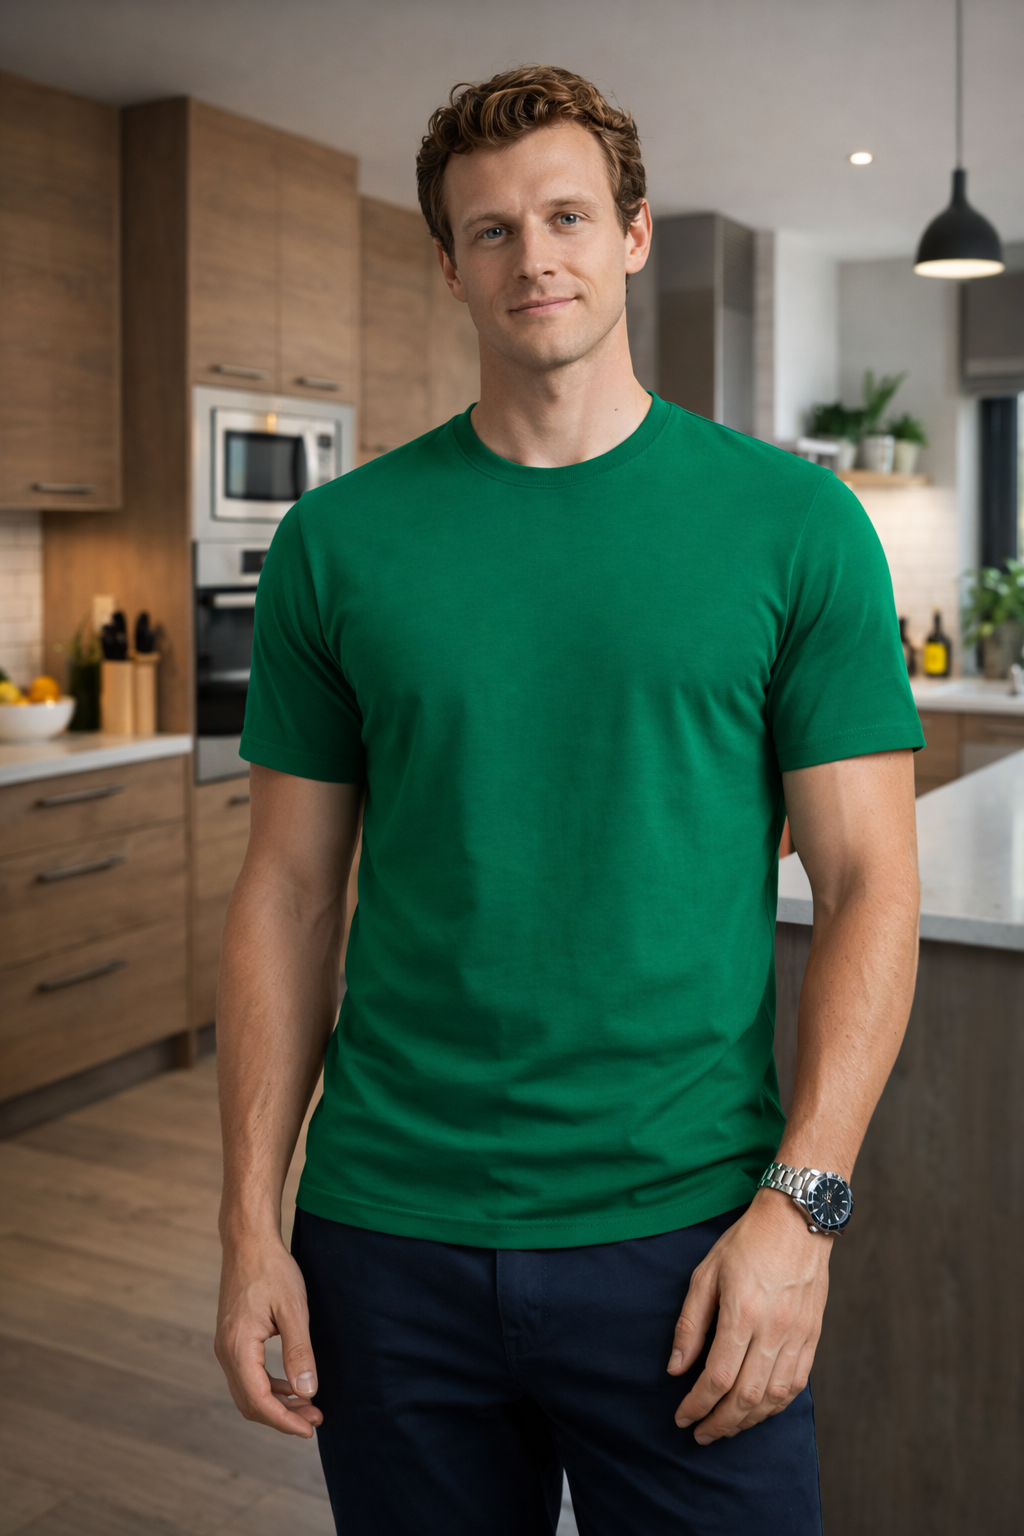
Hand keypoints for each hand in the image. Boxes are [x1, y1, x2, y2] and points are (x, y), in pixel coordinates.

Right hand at [215, 1231, 322, 1438]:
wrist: (248, 1242)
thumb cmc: (272, 1270)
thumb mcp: (294, 1309)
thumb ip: (299, 1352)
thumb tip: (308, 1392)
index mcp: (238, 1347)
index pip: (259, 1400)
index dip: (284, 1421)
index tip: (310, 1429)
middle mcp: (225, 1352)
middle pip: (250, 1402)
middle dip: (282, 1416)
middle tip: (315, 1419)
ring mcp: (225, 1346)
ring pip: (248, 1391)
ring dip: (276, 1403)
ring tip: (308, 1406)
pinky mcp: (231, 1339)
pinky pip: (247, 1375)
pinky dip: (269, 1387)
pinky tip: (291, 1386)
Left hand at [667, 1189, 830, 1443]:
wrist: (796, 1220)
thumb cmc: (746, 1242)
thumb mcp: (706, 1273)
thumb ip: (690, 1324)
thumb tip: (676, 1368)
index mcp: (742, 1313)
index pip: (717, 1377)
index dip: (697, 1405)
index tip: (681, 1417)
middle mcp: (773, 1330)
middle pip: (746, 1397)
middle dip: (720, 1423)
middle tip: (701, 1434)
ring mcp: (797, 1335)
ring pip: (774, 1398)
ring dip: (748, 1421)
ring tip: (726, 1427)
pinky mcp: (812, 1336)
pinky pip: (797, 1384)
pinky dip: (776, 1405)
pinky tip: (759, 1410)